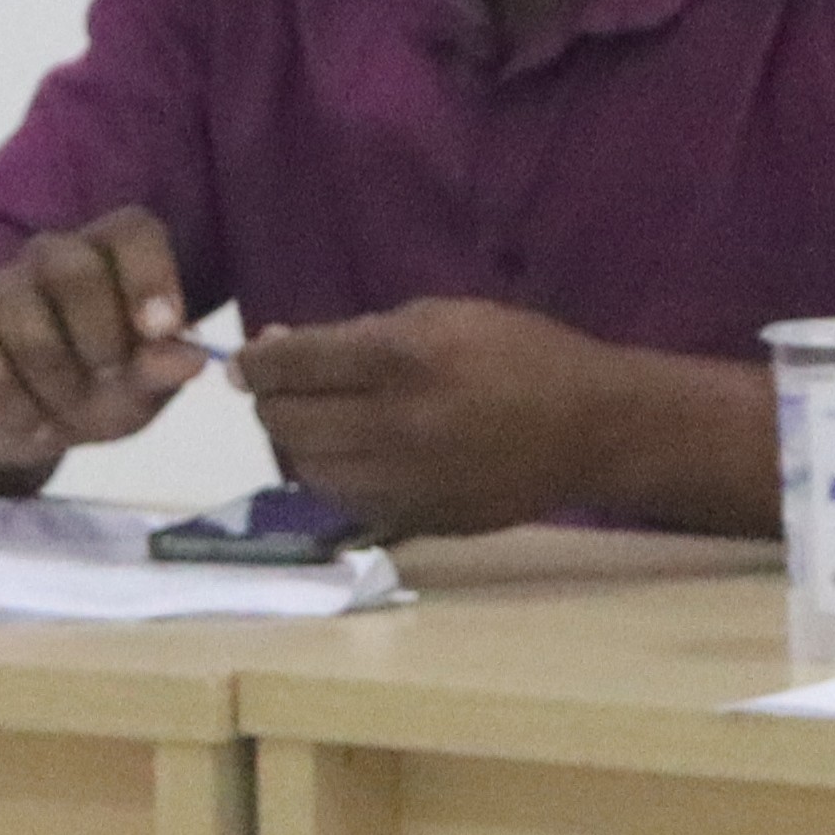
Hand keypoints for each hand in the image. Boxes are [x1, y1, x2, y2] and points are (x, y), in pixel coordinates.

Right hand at [0, 207, 207, 471]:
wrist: (31, 421)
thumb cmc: (104, 388)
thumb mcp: (144, 387)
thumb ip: (162, 369)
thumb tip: (192, 359)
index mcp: (111, 255)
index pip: (132, 231)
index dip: (149, 273)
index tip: (161, 328)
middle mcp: (53, 257)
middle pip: (71, 268)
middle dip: (98, 336)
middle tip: (109, 376)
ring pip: (21, 317)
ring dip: (56, 381)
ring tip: (70, 413)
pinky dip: (13, 406)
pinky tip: (33, 423)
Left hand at [226, 295, 642, 538]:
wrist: (591, 428)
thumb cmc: (518, 354)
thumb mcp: (441, 316)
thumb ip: (356, 335)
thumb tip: (279, 350)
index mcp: (404, 360)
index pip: (293, 366)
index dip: (255, 362)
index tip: (242, 361)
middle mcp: (396, 424)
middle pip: (286, 422)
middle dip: (269, 401)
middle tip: (275, 387)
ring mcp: (405, 480)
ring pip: (305, 469)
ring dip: (293, 442)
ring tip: (310, 419)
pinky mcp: (416, 518)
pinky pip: (341, 500)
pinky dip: (327, 476)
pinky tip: (344, 453)